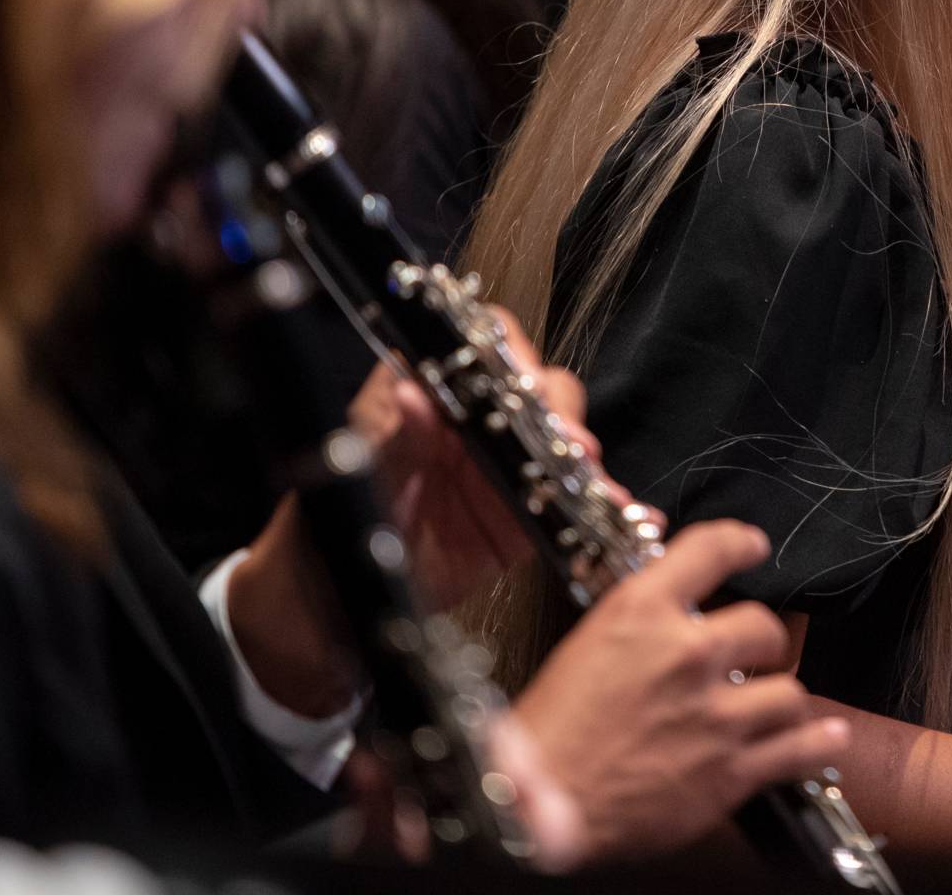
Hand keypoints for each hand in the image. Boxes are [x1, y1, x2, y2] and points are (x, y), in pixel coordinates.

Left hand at [222, 309, 605, 714]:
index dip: (512, 357)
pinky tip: (621, 514)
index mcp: (431, 391)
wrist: (330, 604)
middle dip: (561, 415)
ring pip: (564, 443)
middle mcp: (474, 421)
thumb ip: (388, 436)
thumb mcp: (356, 473)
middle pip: (539, 390)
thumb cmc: (334, 519)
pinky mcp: (521, 518)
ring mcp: (503, 468)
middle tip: (570, 446)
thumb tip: (411, 394)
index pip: (485, 347)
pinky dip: (600, 508)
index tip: (524, 388)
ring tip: (598, 486)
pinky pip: (568, 504)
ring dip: (587, 460)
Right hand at [511, 520, 850, 866]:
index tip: (752, 546)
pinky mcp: (728, 771)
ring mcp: (714, 714)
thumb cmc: (548, 732)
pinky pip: (796, 749)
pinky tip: (823, 738)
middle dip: (761, 642)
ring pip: (788, 692)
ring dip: (780, 700)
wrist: (537, 804)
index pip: (710, 549)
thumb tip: (664, 595)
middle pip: (764, 627)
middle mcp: (687, 655)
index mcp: (643, 613)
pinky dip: (814, 744)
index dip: (740, 541)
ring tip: (775, 705)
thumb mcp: (583, 642)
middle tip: (754, 654)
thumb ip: (636, 616)